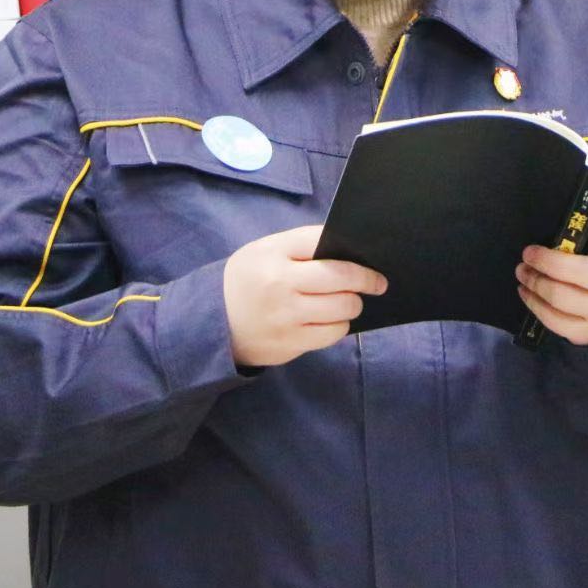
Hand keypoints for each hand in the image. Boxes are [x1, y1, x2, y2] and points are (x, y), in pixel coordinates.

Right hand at [223, 225, 387, 367]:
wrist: (211, 322)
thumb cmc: (248, 280)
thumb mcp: (264, 252)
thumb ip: (301, 247)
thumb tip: (348, 251)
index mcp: (273, 254)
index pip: (322, 243)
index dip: (352, 252)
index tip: (372, 260)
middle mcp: (280, 284)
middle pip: (341, 278)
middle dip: (366, 281)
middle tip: (377, 283)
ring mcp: (285, 317)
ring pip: (342, 309)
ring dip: (352, 305)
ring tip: (348, 302)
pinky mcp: (289, 343)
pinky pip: (331, 334)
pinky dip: (338, 326)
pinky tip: (331, 320)